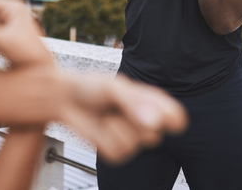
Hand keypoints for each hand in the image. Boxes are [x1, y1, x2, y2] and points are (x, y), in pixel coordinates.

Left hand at [58, 74, 187, 164]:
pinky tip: (100, 127)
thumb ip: (135, 103)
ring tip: (106, 115)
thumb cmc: (90, 88)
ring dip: (115, 128)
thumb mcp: (113, 88)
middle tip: (120, 106)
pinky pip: (117, 153)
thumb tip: (154, 121)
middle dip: (133, 121)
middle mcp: (143, 121)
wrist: (65, 99)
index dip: (173, 119)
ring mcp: (131, 138)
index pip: (175, 117)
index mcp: (150, 102)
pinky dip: (103, 139)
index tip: (164, 118)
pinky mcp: (116, 152)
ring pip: (134, 144)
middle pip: (154, 135)